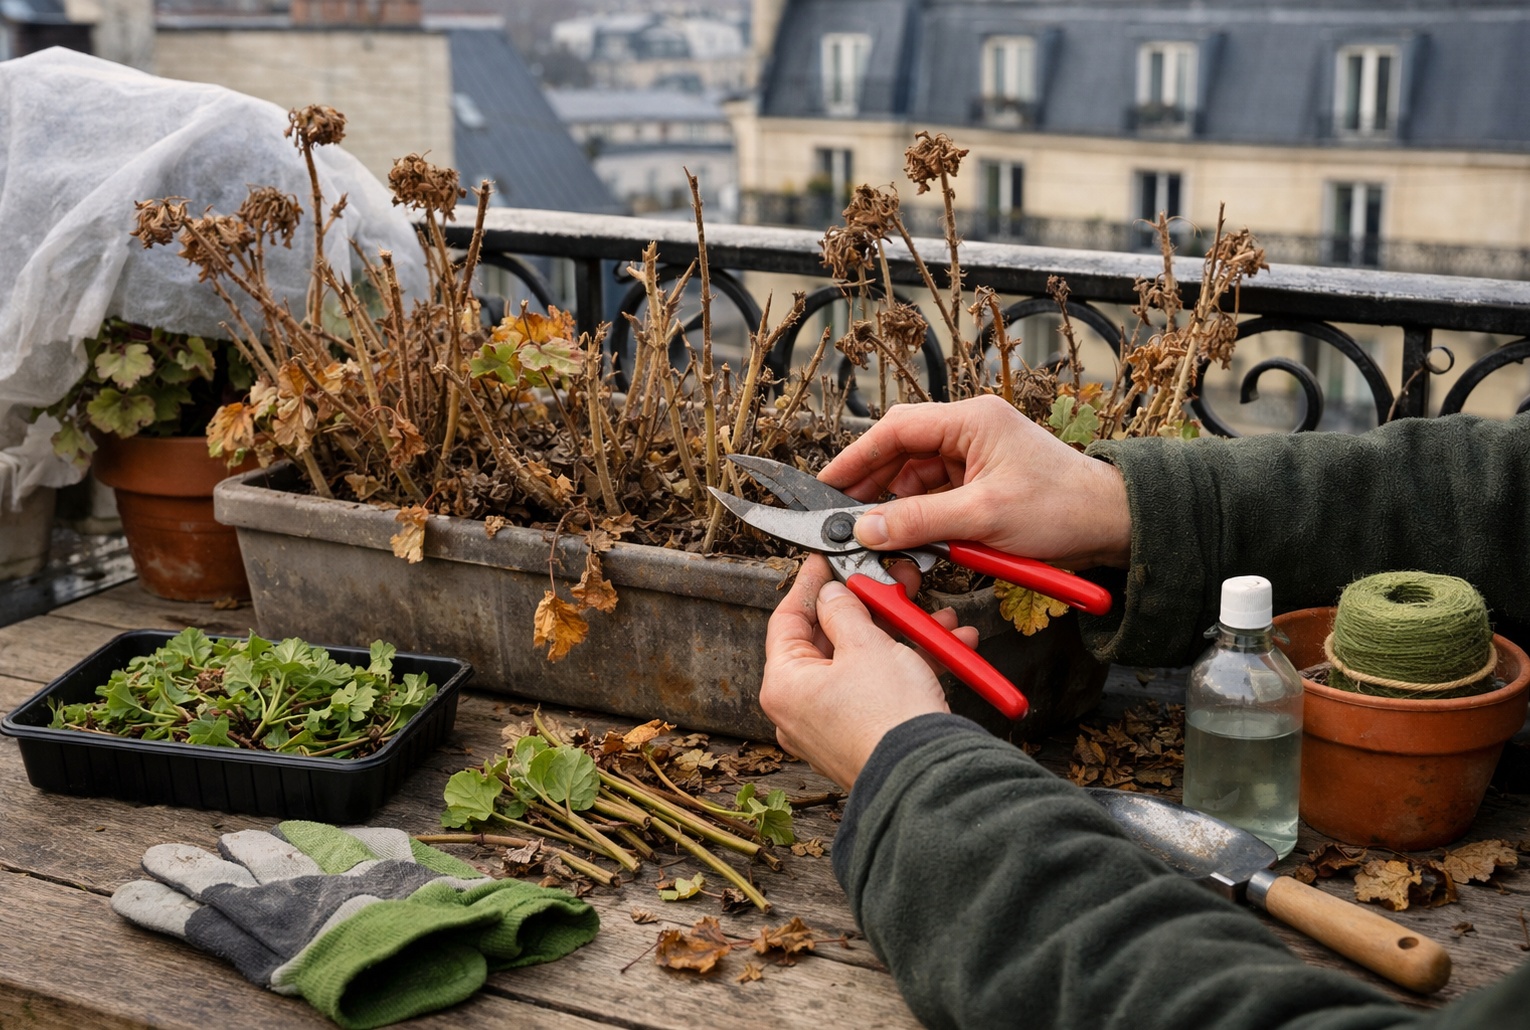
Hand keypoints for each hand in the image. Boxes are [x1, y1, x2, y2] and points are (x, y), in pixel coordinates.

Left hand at [760, 556, 977, 788]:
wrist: (928, 777)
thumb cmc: (888, 719)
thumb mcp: (865, 644)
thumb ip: (844, 610)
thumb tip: (832, 594)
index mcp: (784, 685)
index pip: (787, 620)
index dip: (809, 585)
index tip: (824, 563)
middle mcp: (799, 710)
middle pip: (827, 641)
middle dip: (868, 609)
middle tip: (886, 585)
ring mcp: (830, 726)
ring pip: (860, 664)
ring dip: (898, 635)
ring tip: (929, 617)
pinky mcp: (862, 736)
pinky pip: (879, 690)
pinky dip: (907, 666)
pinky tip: (944, 648)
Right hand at [819, 395, 1131, 568]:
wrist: (1114, 525)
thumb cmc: (1062, 508)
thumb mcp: (982, 517)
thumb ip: (918, 521)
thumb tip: (865, 528)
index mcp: (971, 420)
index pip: (895, 429)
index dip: (855, 458)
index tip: (825, 484)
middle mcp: (970, 432)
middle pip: (900, 454)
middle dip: (871, 489)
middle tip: (842, 518)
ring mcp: (977, 459)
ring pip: (915, 481)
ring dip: (896, 512)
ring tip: (878, 541)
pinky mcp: (983, 486)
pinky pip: (937, 500)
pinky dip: (921, 523)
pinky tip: (909, 546)